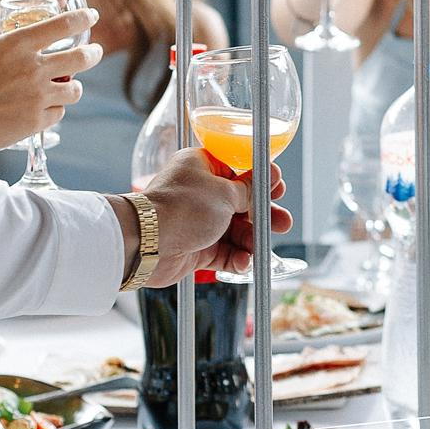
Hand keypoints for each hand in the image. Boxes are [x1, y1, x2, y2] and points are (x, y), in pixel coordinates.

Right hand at [0, 4, 102, 157]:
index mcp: (16, 45)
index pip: (63, 25)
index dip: (83, 19)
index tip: (92, 16)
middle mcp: (33, 68)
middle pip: (82, 58)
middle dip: (93, 54)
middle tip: (93, 52)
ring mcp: (38, 96)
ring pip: (75, 89)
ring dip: (72, 86)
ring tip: (66, 86)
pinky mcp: (36, 121)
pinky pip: (59, 113)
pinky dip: (54, 110)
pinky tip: (44, 108)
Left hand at [133, 152, 294, 285]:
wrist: (147, 243)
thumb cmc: (181, 208)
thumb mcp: (225, 192)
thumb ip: (249, 190)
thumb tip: (265, 179)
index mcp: (203, 167)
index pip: (239, 170)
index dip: (260, 181)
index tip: (278, 188)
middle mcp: (200, 192)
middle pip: (241, 203)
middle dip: (263, 216)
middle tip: (283, 222)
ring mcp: (197, 221)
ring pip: (235, 230)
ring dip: (250, 240)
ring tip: (258, 248)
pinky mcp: (196, 247)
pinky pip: (224, 252)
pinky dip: (236, 258)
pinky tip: (244, 261)